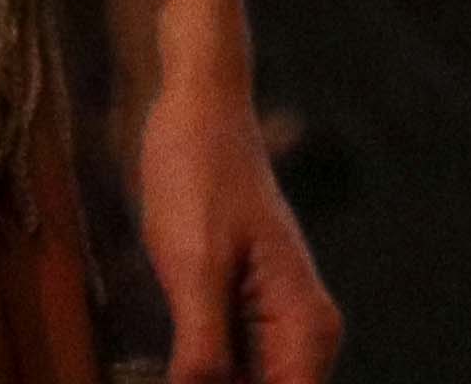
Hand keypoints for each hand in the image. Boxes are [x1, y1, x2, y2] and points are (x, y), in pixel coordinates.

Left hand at [118, 66, 337, 383]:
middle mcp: (303, 338)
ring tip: (165, 362)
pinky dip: (197, 377)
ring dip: (202, 383)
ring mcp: (276, 330)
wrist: (198, 113)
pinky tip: (165, 367)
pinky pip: (228, 372)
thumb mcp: (195, 269)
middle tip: (172, 365)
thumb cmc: (200, 176)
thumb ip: (203, 353)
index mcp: (305, 329)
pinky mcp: (246, 319)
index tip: (189, 378)